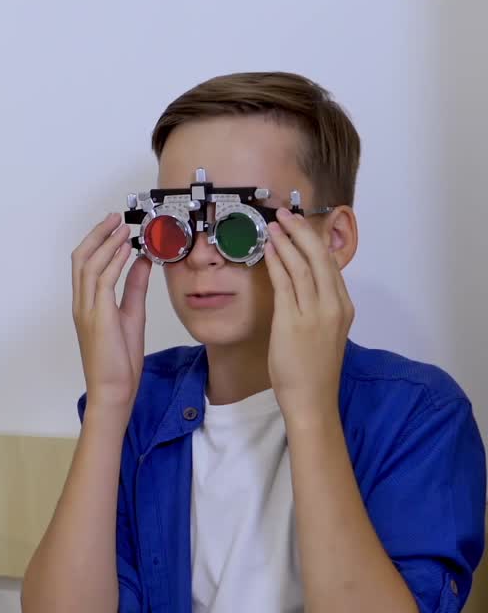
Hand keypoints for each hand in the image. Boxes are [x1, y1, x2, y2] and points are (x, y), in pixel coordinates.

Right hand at [71, 213, 151, 414]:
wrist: (113, 390)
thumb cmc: (119, 362)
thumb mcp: (132, 316)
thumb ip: (134, 288)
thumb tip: (142, 262)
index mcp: (86, 304)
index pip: (85, 263)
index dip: (97, 241)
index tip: (114, 225)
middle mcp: (81, 303)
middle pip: (80, 258)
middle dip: (97, 234)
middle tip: (115, 217)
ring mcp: (86, 309)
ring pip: (88, 264)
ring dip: (106, 242)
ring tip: (122, 227)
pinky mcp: (98, 316)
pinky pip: (102, 281)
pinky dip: (113, 261)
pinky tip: (126, 250)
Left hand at [264, 207, 352, 412]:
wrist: (313, 398)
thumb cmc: (314, 367)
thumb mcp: (325, 331)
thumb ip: (319, 306)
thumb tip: (305, 283)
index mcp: (344, 307)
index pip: (330, 264)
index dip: (315, 240)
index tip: (300, 224)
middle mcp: (334, 306)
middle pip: (319, 257)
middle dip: (301, 231)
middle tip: (284, 213)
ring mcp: (315, 313)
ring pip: (302, 266)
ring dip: (286, 241)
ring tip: (272, 224)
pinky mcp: (293, 321)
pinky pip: (285, 283)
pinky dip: (277, 261)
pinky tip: (269, 249)